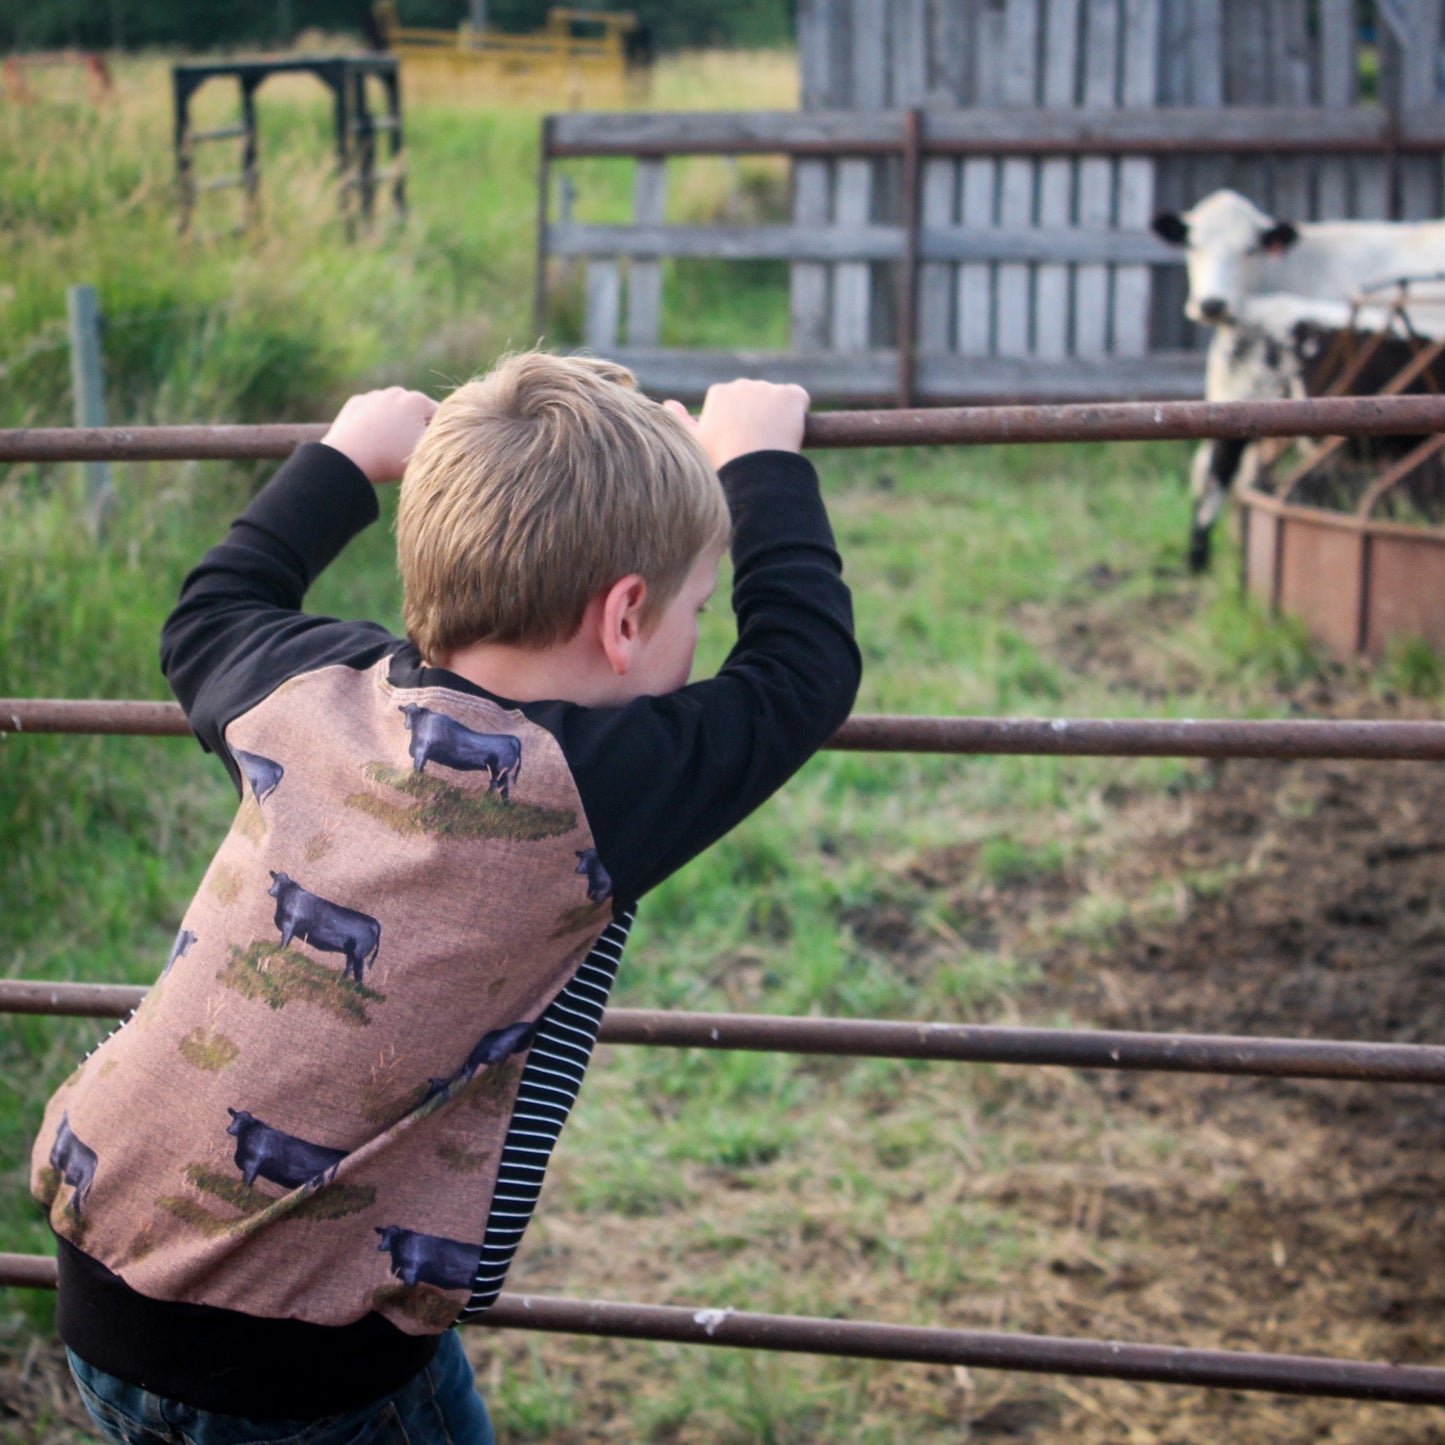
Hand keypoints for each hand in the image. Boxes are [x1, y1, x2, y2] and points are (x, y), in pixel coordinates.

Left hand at [320, 387, 437, 484]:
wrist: (348, 459)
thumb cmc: (391, 457)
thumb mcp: (425, 452)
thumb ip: (442, 440)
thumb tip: (451, 433)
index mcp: (417, 400)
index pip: (439, 417)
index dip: (438, 436)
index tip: (430, 452)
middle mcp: (396, 391)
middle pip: (414, 413)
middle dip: (414, 428)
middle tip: (407, 451)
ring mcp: (373, 395)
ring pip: (392, 412)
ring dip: (394, 425)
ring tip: (387, 448)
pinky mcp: (355, 403)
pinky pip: (371, 414)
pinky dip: (373, 425)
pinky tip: (370, 441)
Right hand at [664, 379, 808, 469]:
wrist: (753, 471)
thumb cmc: (720, 461)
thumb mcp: (694, 442)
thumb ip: (681, 420)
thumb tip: (670, 403)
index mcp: (719, 394)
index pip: (733, 405)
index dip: (738, 426)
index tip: (739, 445)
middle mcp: (743, 384)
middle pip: (756, 400)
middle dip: (758, 417)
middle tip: (758, 447)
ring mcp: (769, 388)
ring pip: (778, 401)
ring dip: (778, 416)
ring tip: (773, 444)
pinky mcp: (792, 394)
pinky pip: (799, 399)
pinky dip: (799, 413)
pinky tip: (791, 433)